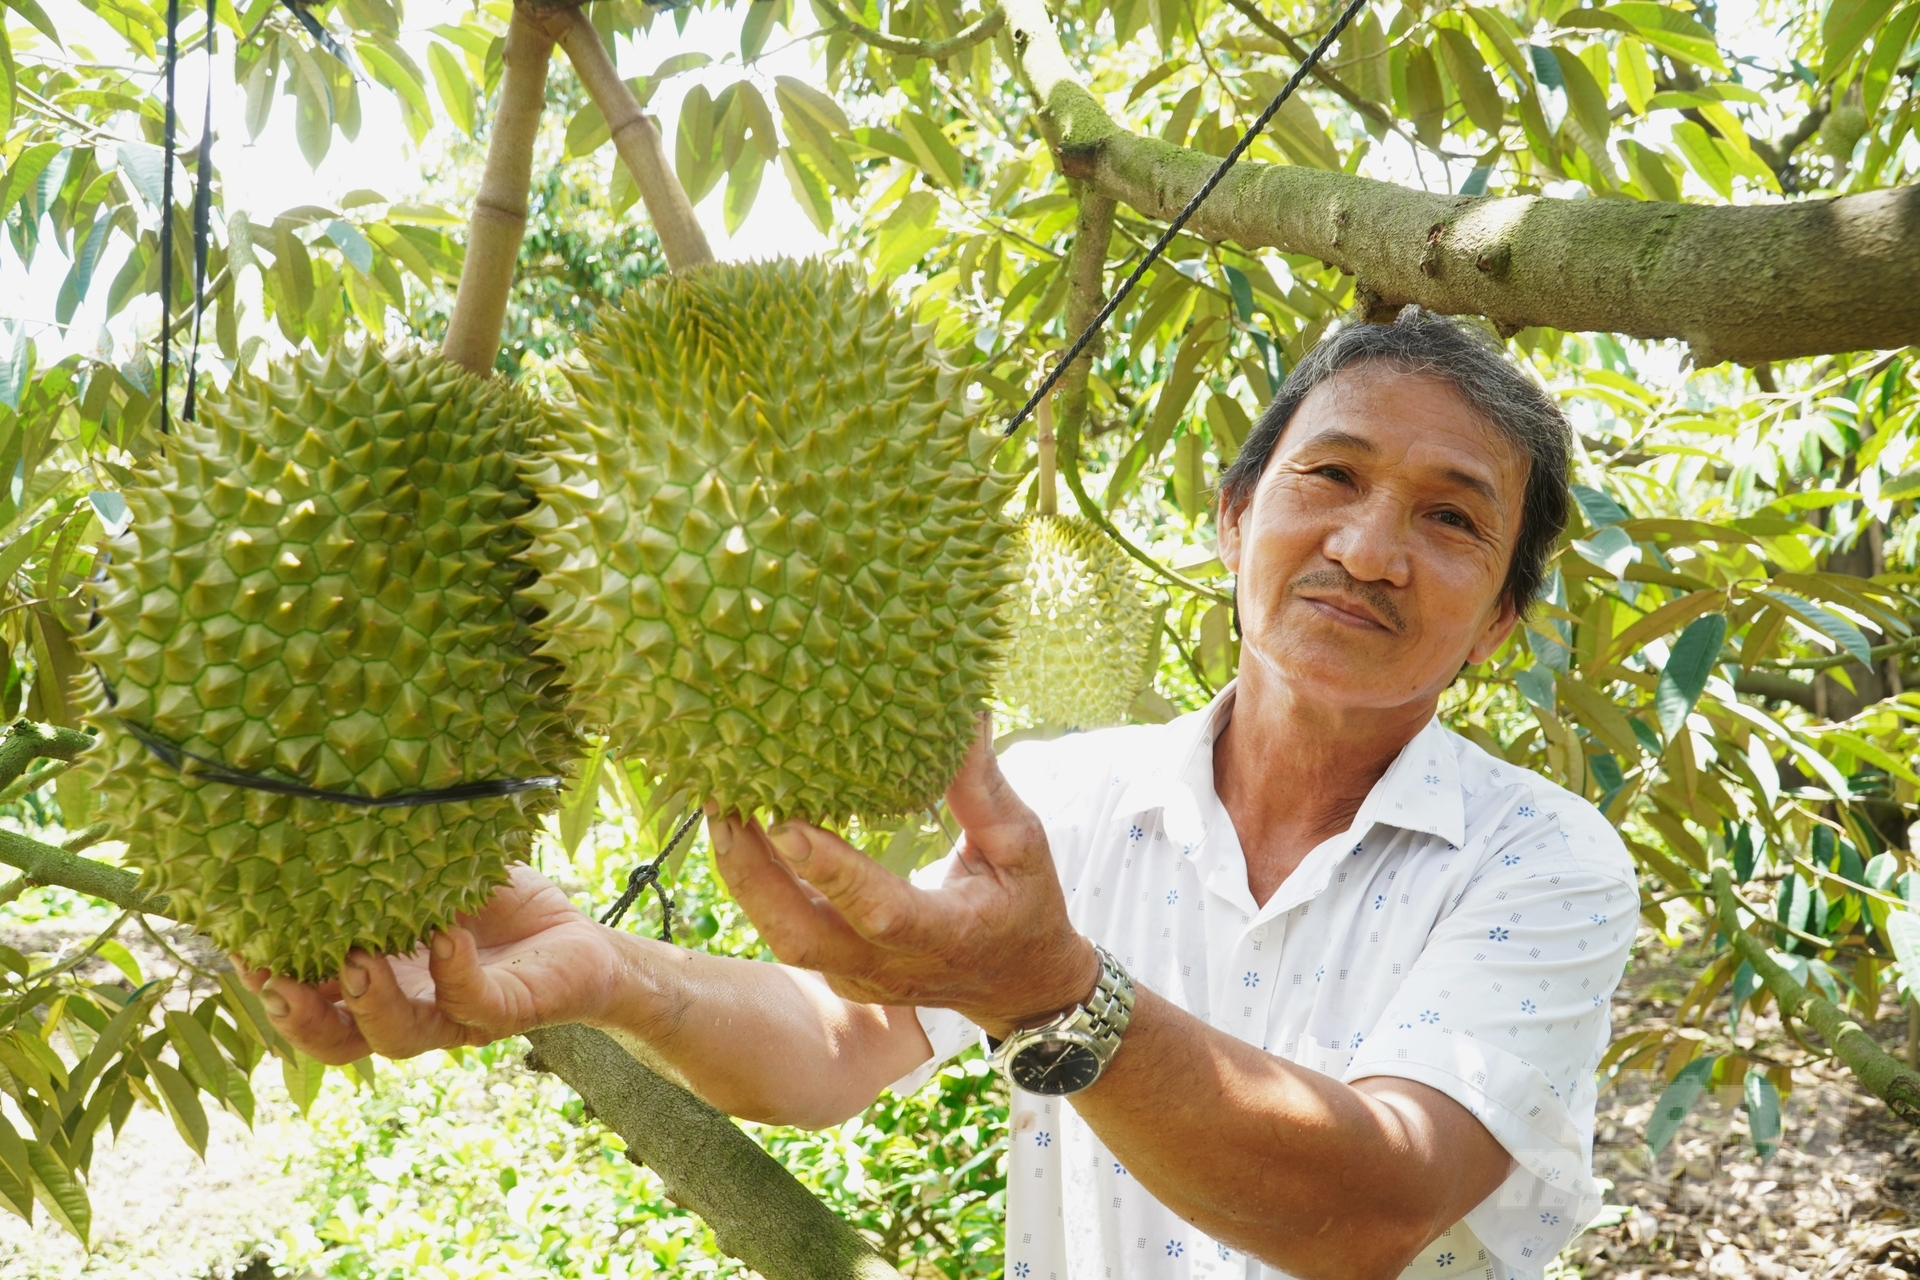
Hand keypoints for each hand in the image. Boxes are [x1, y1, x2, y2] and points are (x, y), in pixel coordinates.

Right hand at [234, 865, 622, 1063]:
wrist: (577, 940)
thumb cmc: (493, 907)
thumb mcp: (432, 871)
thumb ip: (382, 855)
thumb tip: (325, 800)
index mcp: (372, 980)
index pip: (305, 995)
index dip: (267, 981)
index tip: (239, 946)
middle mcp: (403, 1008)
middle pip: (332, 1039)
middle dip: (298, 1014)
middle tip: (276, 976)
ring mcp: (451, 1018)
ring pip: (393, 1038)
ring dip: (370, 1003)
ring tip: (357, 961)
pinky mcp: (504, 1014)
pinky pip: (473, 1004)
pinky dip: (454, 974)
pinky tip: (445, 937)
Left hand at [711, 718, 1097, 1038]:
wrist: (1019, 985)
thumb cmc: (1025, 907)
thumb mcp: (1022, 846)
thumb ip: (984, 788)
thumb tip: (961, 714)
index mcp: (944, 935)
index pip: (880, 911)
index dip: (832, 871)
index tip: (787, 823)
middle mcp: (889, 966)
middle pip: (801, 936)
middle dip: (753, 875)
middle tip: (725, 806)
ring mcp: (856, 975)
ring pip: (782, 936)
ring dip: (744, 876)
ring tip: (721, 809)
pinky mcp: (837, 970)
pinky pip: (786, 928)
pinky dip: (758, 884)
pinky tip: (741, 832)